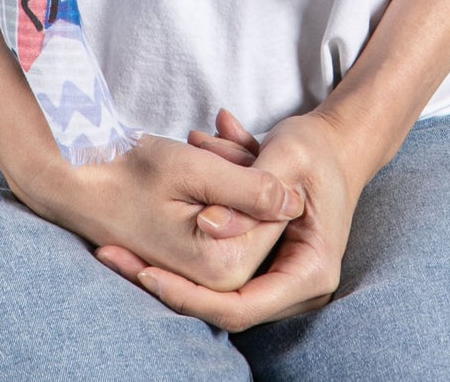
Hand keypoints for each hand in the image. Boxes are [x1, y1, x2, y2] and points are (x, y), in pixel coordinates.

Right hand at [22, 128, 306, 293]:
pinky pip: (229, 215)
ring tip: (197, 148)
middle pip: (263, 217)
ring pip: (247, 211)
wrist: (79, 186)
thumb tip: (297, 201)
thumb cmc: (130, 173)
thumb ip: (250, 188)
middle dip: (247, 173)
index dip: (263, 172)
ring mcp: (209, 270)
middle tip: (209, 144)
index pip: (276, 217)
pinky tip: (197, 155)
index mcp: (223, 266)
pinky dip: (220, 183)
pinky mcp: (199, 255)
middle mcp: (220, 278)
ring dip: (232, 174)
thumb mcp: (194, 169)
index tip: (230, 148)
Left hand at [93, 104, 368, 324]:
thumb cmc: (314, 147)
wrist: (334, 143)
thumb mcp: (285, 155)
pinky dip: (187, 234)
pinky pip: (216, 261)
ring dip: (171, 255)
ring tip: (123, 234)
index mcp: (311, 272)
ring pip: (213, 283)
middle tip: (115, 257)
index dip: (189, 297)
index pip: (241, 307)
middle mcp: (296, 287)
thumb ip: (248, 188)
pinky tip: (149, 212)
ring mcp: (278, 278)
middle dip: (169, 278)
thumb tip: (208, 227)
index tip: (144, 272)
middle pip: (221, 303)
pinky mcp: (261, 263)